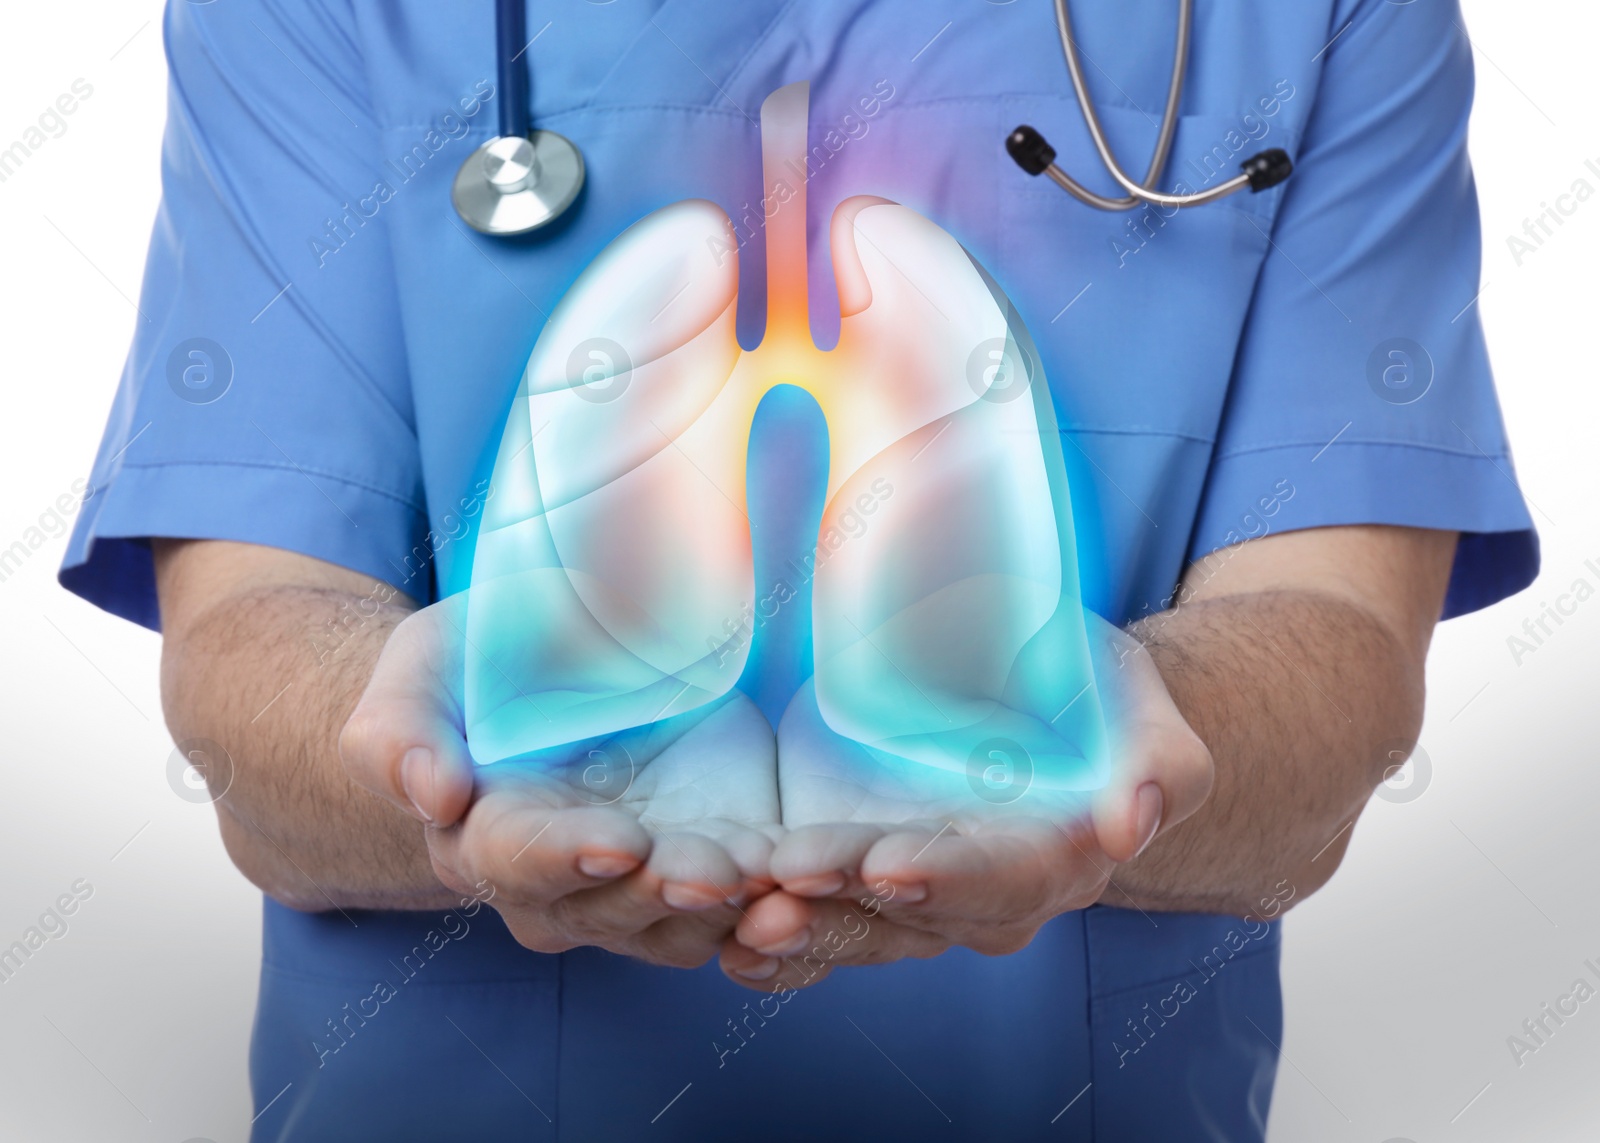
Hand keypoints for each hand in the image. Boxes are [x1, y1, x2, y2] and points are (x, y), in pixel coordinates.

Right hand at [341, 592, 781, 967]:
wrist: (533, 679)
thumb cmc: (464, 675)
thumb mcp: (417, 677)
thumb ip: (400, 733)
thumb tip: (428, 793)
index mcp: (488, 839)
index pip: (523, 861)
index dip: (567, 856)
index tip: (618, 840)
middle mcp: (565, 885)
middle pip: (614, 909)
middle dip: (665, 896)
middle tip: (717, 876)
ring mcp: (641, 885)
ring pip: (686, 925)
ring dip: (735, 913)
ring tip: (781, 883)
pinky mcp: (708, 862)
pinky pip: (746, 906)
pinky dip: (782, 905)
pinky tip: (820, 883)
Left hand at [718, 612, 1212, 989]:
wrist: (1058, 709)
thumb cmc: (1101, 702)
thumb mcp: (1143, 713)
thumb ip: (1158, 765)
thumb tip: (1133, 819)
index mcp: (1054, 860)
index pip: (1001, 880)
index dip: (948, 878)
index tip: (890, 866)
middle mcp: (982, 896)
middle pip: (912, 918)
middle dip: (847, 912)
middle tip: (783, 895)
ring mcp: (917, 892)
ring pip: (856, 927)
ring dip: (798, 929)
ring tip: (736, 921)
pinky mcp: (864, 874)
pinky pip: (820, 918)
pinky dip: (775, 934)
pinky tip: (720, 937)